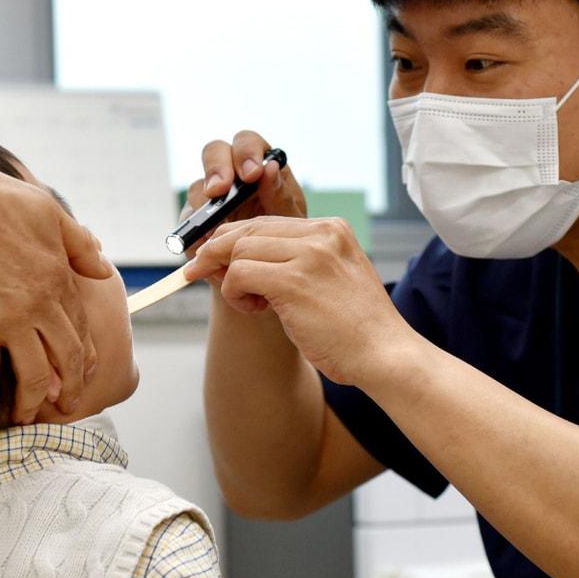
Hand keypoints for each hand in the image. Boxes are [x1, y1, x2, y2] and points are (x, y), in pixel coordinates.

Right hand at [0, 163, 110, 426]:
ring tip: (25, 419)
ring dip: (31, 403)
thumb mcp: (51, 213)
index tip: (84, 372)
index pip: (79, 326)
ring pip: (34, 375)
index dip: (83, 354)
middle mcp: (43, 305)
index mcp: (61, 279)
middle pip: (67, 358)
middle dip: (70, 387)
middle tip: (65, 406)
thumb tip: (103, 269)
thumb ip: (79, 244)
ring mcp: (12, 320)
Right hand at [183, 131, 306, 255]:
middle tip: (219, 191)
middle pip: (214, 151)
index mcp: (259, 164)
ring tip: (217, 227)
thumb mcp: (290, 218)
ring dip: (204, 203)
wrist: (268, 267)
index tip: (251, 174)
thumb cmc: (284, 235)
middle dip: (215, 168)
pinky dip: (196, 231)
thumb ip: (281, 196)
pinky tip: (208, 244)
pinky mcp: (196, 219)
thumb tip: (269, 167)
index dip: (246, 152)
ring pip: (197, 186)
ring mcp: (210, 195)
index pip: (247, 142)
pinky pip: (188, 220)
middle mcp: (231, 173)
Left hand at [184, 216, 412, 385]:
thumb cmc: (356, 329)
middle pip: (248, 229)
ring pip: (240, 249)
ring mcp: (308, 254)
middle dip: (216, 250)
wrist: (384, 354)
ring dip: (231, 279)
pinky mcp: (293, 280)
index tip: (212, 255)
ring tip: (252, 304)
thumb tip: (239, 263)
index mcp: (332, 230)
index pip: (267, 222)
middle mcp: (321, 234)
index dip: (233, 238)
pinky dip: (235, 293)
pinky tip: (255, 309)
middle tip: (195, 271)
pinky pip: (239, 274)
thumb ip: (294, 264)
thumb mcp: (329, 282)